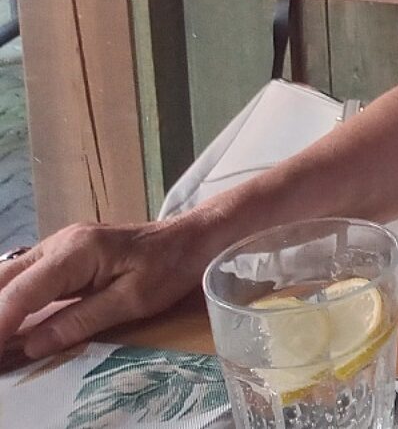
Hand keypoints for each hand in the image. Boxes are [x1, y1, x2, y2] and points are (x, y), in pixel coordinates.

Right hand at [0, 215, 217, 358]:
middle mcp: (60, 243)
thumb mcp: (132, 301)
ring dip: (0, 305)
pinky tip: (12, 321)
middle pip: (5, 279)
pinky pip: (26, 276)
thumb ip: (81, 321)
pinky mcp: (64, 253)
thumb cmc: (170, 267)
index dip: (0, 324)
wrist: (192, 237)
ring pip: (10, 275)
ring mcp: (60, 244)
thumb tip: (32, 345)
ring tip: (4, 336)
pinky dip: (12, 298)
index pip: (21, 292)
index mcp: (76, 252)